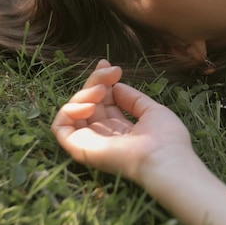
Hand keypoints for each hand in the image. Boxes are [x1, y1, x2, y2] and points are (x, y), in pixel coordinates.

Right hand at [51, 60, 191, 184]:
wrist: (164, 159)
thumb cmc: (166, 139)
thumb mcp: (152, 111)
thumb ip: (133, 99)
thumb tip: (115, 87)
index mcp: (121, 129)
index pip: (104, 102)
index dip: (102, 82)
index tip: (108, 65)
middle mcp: (104, 135)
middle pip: (89, 102)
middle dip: (95, 81)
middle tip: (110, 71)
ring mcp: (90, 142)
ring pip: (73, 111)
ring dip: (84, 93)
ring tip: (102, 90)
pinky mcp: (79, 148)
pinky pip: (60, 127)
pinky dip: (68, 110)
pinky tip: (89, 105)